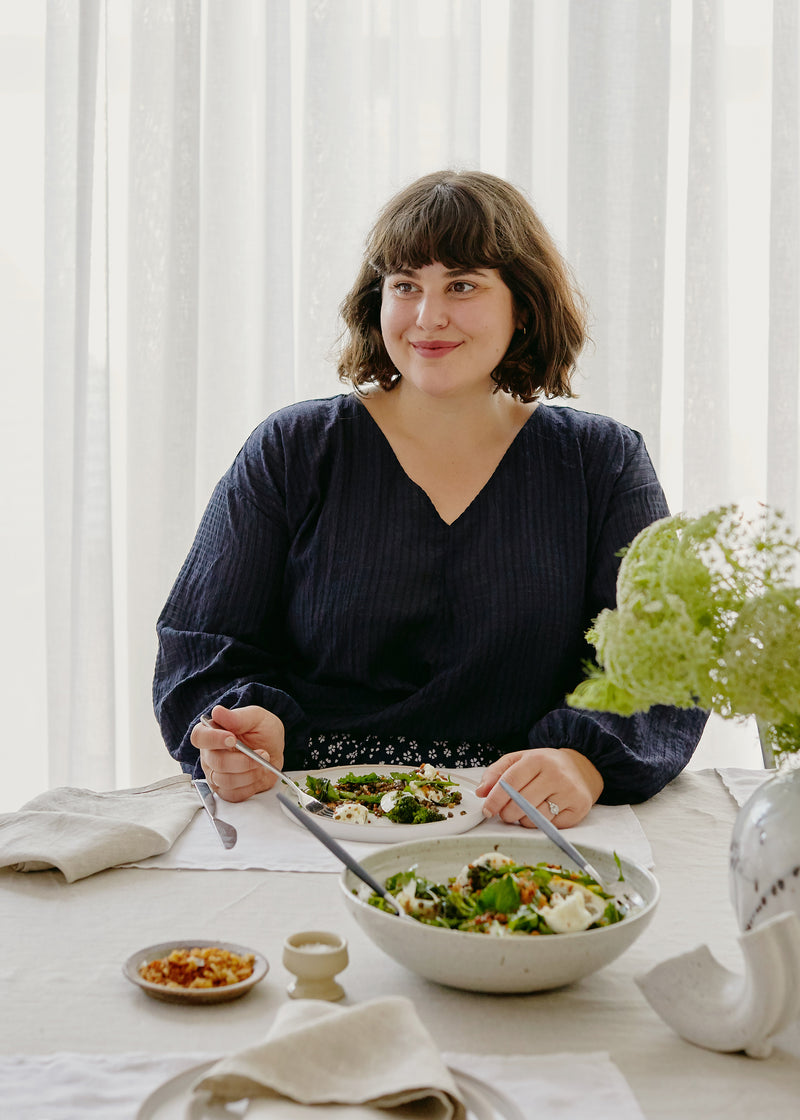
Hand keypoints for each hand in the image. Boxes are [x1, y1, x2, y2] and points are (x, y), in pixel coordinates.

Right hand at [190, 704, 284, 802]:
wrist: (274, 751)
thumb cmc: (263, 732)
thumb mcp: (257, 718)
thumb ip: (238, 717)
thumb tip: (218, 712)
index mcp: (212, 733)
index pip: (199, 737)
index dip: (213, 739)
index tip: (232, 738)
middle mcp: (209, 755)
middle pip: (216, 762)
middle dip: (243, 760)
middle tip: (262, 753)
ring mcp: (215, 774)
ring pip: (226, 780)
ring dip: (250, 773)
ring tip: (262, 763)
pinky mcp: (225, 790)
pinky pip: (234, 794)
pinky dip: (250, 786)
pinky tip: (257, 774)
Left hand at [475, 747, 603, 828]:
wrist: (580, 768)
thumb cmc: (544, 766)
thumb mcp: (519, 760)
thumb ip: (496, 773)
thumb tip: (481, 792)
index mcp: (537, 759)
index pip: (510, 782)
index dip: (495, 798)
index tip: (487, 809)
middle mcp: (556, 774)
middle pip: (521, 803)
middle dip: (507, 813)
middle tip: (504, 813)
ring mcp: (569, 792)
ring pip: (535, 818)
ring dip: (523, 820)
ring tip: (524, 811)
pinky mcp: (579, 808)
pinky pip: (550, 826)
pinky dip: (540, 824)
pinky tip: (541, 813)